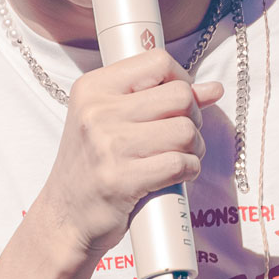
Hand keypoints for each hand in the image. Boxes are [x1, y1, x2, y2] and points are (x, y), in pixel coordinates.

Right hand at [29, 49, 222, 269]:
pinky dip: (189, 170)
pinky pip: (180, 164)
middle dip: (193, 118)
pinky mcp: (121, 179)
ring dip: (194, 148)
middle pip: (179, 96)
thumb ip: (160, 99)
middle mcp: (96, 112)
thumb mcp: (113, 121)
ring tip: (178, 157)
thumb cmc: (94, 166)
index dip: (181, 80)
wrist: (65, 216)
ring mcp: (107, 146)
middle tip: (181, 136)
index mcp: (93, 88)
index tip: (177, 103)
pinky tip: (176, 175)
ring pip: (185, 131)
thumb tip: (213, 89)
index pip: (158, 61)